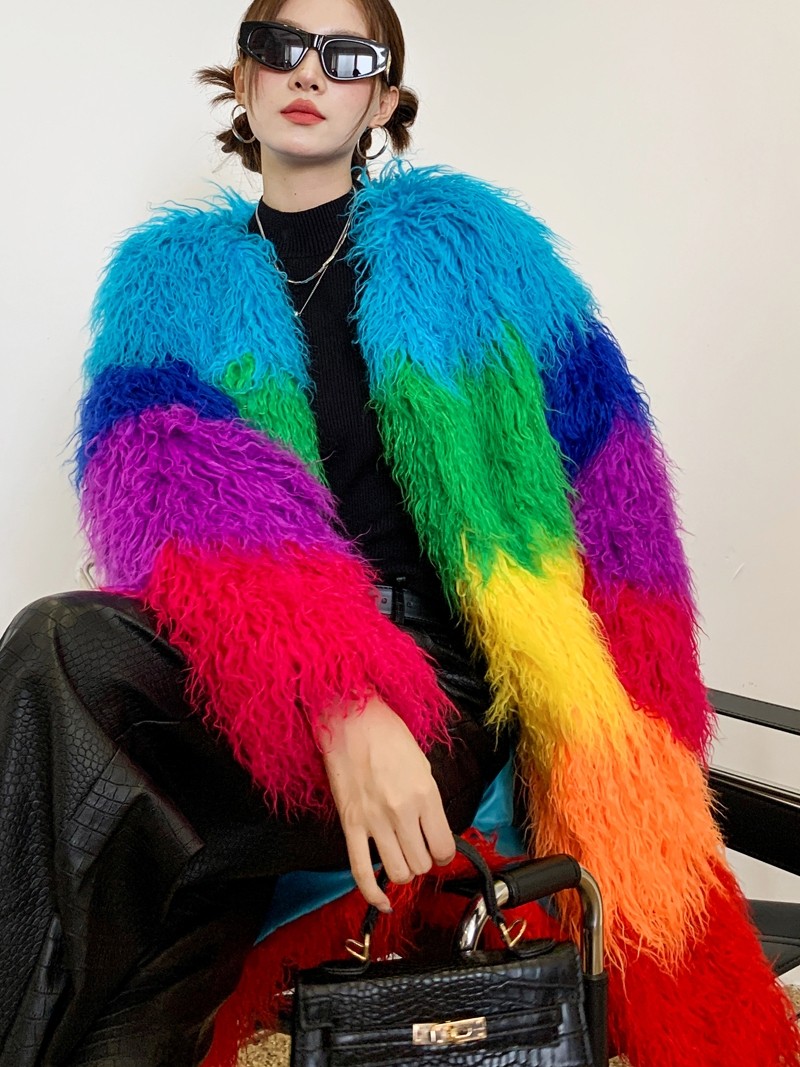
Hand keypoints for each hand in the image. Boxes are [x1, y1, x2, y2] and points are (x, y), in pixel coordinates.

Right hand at [319, 695, 456, 912]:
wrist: (349, 718)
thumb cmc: (387, 734)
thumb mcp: (422, 763)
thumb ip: (429, 801)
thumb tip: (433, 829)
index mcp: (425, 794)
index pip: (444, 847)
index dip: (444, 853)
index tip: (439, 847)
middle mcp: (402, 811)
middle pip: (422, 863)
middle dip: (424, 860)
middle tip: (418, 847)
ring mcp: (374, 821)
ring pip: (398, 872)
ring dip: (403, 871)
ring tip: (401, 857)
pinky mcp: (350, 824)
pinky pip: (361, 871)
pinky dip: (372, 894)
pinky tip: (382, 901)